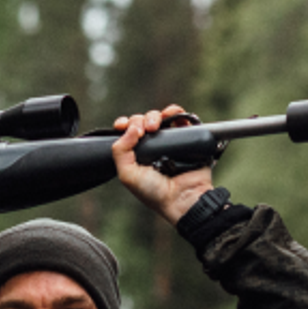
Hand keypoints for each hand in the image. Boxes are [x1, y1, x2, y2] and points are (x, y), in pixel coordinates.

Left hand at [111, 104, 213, 224]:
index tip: (121, 126)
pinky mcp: (187, 137)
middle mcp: (152, 147)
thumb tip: (131, 127)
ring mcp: (169, 141)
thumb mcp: (127, 175)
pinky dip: (174, 111)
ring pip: (159, 117)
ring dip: (155, 116)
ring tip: (154, 127)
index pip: (127, 133)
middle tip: (143, 132)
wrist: (182, 197)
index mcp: (137, 155)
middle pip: (142, 122)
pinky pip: (180, 117)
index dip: (124, 125)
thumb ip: (120, 151)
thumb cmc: (154, 192)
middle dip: (139, 121)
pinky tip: (169, 115)